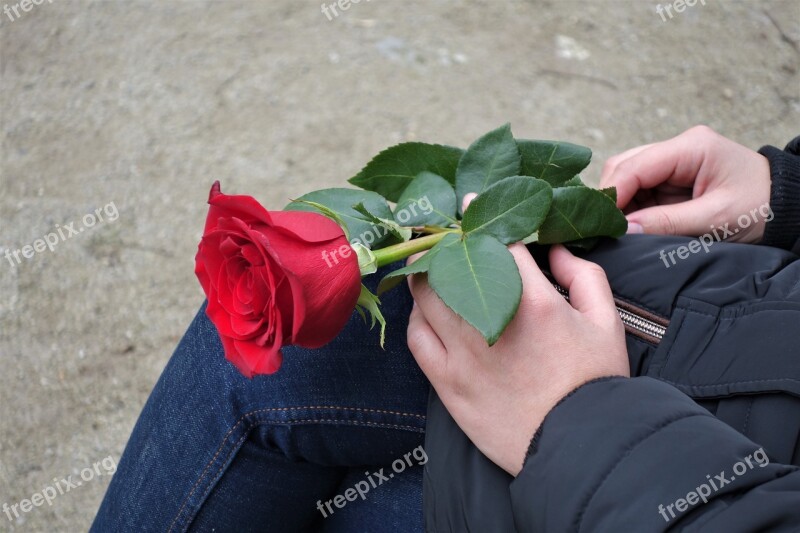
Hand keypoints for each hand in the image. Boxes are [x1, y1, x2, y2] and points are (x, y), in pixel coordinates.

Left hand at [407, 242, 628, 475]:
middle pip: (447, 265)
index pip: (496, 243)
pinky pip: (417, 338)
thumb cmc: (596, 383)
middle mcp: (491, 320)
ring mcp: (463, 353)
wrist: (579, 447)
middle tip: (438, 236)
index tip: (467, 206)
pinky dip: (418, 318)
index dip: (479, 219)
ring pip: (425, 298)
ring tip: (427, 267)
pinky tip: (427, 313)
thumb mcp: (607, 322)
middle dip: (440, 244)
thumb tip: (552, 251)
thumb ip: (584, 277)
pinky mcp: (447, 383)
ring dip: (424, 276)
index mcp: (533, 301)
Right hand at [599, 125, 771, 242]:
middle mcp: (678, 148)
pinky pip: (639, 188)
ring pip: (626, 176)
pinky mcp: (672, 177)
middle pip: (624, 166)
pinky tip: (628, 225)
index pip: (635, 166)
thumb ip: (666, 223)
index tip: (598, 222)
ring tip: (615, 230)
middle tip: (602, 229)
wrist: (788, 207)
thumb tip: (623, 230)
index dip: (611, 194)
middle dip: (610, 197)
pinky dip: (629, 207)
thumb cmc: (761, 208)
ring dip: (618, 203)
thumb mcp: (715, 219)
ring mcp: (674, 161)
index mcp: (691, 147)